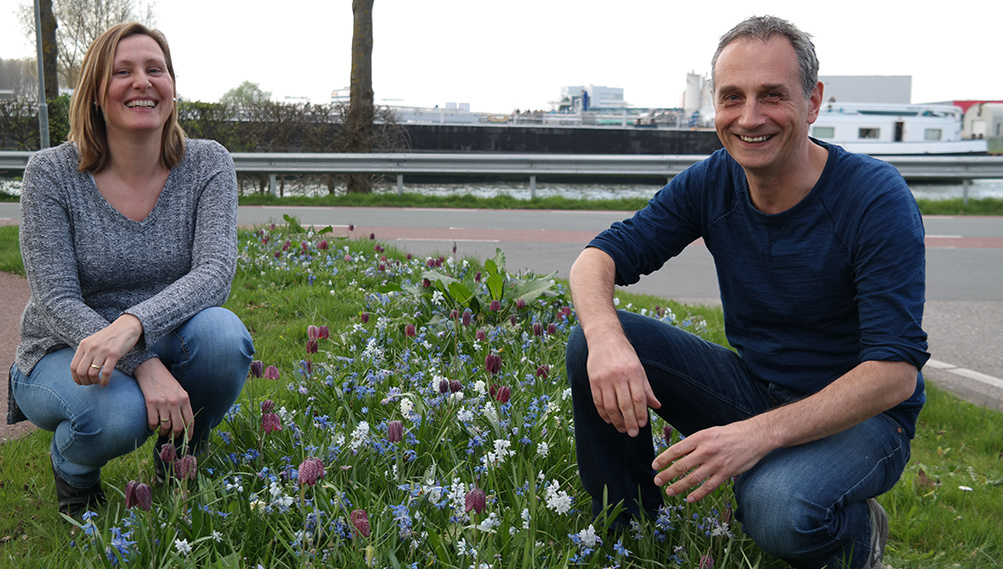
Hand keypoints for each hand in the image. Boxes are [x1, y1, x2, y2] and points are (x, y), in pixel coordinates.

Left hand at [70, 314, 142, 385]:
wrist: (126, 326)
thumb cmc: (110, 336)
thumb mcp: (93, 341)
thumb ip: (86, 352)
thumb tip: (81, 369)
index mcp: (84, 345)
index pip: (73, 367)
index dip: (76, 378)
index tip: (81, 382)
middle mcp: (91, 348)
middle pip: (81, 372)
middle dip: (85, 381)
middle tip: (90, 383)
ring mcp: (102, 351)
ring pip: (92, 373)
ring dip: (94, 382)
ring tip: (98, 382)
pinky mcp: (114, 354)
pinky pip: (106, 372)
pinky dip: (104, 381)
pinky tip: (105, 383)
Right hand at [134, 358, 193, 438]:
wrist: (150, 368)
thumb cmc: (165, 381)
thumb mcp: (178, 391)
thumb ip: (182, 404)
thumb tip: (182, 422)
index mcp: (185, 399)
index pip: (190, 420)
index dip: (189, 433)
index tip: (187, 439)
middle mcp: (175, 402)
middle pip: (178, 427)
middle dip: (175, 436)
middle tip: (171, 437)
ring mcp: (163, 403)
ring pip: (166, 427)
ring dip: (163, 433)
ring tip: (161, 432)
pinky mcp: (151, 403)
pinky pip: (153, 422)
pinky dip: (152, 428)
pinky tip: (152, 427)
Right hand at [587, 333, 660, 436]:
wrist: (604, 338)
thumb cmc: (624, 354)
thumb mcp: (639, 368)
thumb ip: (646, 388)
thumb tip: (656, 406)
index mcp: (633, 372)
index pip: (638, 398)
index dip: (641, 414)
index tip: (642, 424)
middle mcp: (618, 376)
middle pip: (625, 405)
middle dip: (629, 422)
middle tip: (633, 433)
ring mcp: (604, 379)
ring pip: (610, 406)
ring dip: (616, 421)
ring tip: (621, 428)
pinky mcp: (593, 380)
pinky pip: (598, 402)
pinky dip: (603, 414)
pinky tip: (609, 420)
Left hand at [652, 421, 772, 502]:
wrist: (755, 436)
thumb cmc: (731, 433)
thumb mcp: (710, 432)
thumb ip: (695, 443)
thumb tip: (678, 453)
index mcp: (700, 437)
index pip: (676, 449)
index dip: (663, 459)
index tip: (655, 466)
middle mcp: (706, 450)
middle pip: (681, 465)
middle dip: (666, 474)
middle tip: (656, 481)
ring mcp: (716, 463)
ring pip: (693, 478)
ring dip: (679, 486)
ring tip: (669, 491)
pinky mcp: (726, 473)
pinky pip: (709, 487)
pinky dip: (698, 494)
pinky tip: (689, 498)